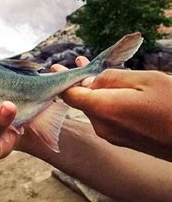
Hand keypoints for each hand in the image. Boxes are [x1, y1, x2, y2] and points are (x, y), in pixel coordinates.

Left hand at [52, 58, 171, 158]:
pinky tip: (114, 90)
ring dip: (94, 90)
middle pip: (82, 101)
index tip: (56, 67)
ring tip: (98, 72)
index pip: (70, 94)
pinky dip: (105, 102)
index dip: (61, 80)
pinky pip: (107, 117)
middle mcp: (102, 126)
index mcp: (103, 110)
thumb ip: (112, 78)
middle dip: (80, 81)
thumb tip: (91, 80)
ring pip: (95, 108)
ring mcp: (112, 136)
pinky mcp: (123, 140)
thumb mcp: (144, 81)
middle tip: (78, 61)